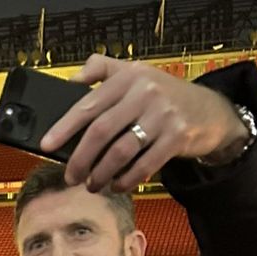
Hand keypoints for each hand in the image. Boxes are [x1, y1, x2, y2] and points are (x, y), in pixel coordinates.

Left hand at [41, 54, 249, 192]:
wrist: (209, 110)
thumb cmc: (162, 95)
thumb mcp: (134, 72)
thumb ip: (102, 69)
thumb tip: (72, 81)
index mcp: (129, 77)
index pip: (89, 104)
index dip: (65, 127)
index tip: (47, 145)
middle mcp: (146, 93)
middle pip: (101, 131)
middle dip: (81, 159)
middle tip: (71, 176)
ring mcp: (163, 115)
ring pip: (121, 151)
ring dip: (101, 174)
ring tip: (92, 185)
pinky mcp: (177, 137)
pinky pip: (144, 165)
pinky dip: (126, 180)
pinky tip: (116, 186)